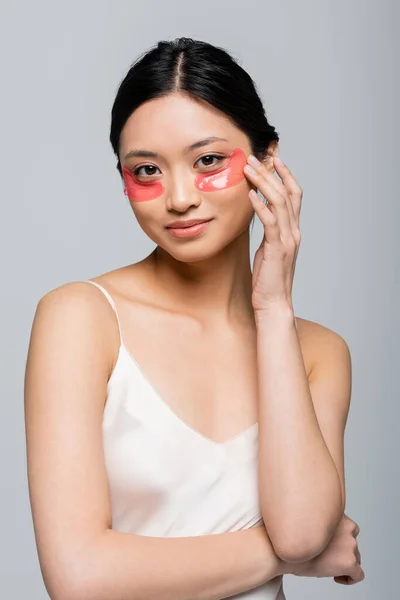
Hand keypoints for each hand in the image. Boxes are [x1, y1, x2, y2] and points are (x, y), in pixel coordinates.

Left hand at [244, 155, 301, 311]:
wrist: (274, 303)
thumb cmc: (268, 279)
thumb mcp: (268, 249)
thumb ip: (268, 231)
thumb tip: (257, 213)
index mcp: (292, 230)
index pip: (293, 195)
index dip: (285, 174)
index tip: (273, 158)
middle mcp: (293, 232)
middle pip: (287, 193)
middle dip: (271, 172)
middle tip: (254, 157)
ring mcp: (288, 240)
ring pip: (279, 202)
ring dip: (263, 183)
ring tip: (248, 169)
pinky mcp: (277, 249)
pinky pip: (271, 222)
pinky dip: (261, 206)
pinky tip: (250, 195)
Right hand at [288, 513, 364, 584]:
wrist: (285, 551)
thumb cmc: (292, 539)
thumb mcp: (308, 523)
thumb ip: (321, 525)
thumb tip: (324, 535)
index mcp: (338, 516)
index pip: (349, 528)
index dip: (340, 540)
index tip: (330, 547)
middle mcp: (347, 528)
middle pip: (353, 544)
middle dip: (342, 552)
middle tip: (327, 558)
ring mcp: (350, 545)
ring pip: (356, 558)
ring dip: (344, 563)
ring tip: (328, 568)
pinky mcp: (350, 562)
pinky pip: (358, 575)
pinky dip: (350, 578)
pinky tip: (336, 578)